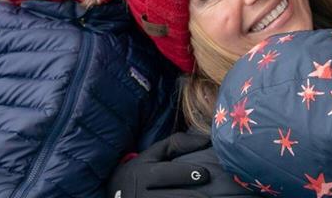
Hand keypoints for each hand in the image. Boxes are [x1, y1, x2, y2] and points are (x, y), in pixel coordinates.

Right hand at [107, 133, 252, 197]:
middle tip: (219, 195)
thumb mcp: (150, 154)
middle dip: (198, 197)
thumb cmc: (139, 171)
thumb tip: (206, 139)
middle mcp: (142, 195)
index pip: (168, 174)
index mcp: (144, 174)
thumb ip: (176, 144)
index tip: (207, 175)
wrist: (113, 195)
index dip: (188, 174)